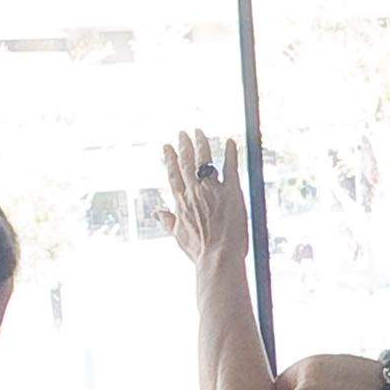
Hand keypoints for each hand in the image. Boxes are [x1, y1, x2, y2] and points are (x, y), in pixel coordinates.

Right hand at [160, 127, 249, 268]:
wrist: (218, 257)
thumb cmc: (199, 251)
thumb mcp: (178, 236)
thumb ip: (167, 221)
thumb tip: (157, 212)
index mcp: (181, 201)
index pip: (173, 174)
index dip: (170, 158)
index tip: (167, 146)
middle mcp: (194, 191)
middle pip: (187, 162)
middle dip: (184, 145)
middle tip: (183, 133)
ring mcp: (212, 190)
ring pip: (205, 160)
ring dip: (201, 144)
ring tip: (199, 132)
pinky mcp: (232, 191)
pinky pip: (230, 166)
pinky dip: (230, 152)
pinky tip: (230, 141)